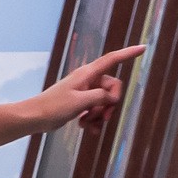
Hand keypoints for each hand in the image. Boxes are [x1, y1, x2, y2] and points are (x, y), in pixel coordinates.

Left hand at [18, 45, 144, 133]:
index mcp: (87, 74)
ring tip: (87, 124)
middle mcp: (88, 80)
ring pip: (104, 102)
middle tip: (101, 117)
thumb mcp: (80, 102)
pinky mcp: (80, 103)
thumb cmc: (54, 106)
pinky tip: (86, 128)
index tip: (143, 48)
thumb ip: (100, 97)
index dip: (128, 54)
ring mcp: (84, 92)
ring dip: (99, 115)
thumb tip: (110, 98)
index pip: (112, 60)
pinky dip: (93, 120)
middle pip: (112, 88)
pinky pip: (95, 110)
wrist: (35, 117)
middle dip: (109, 105)